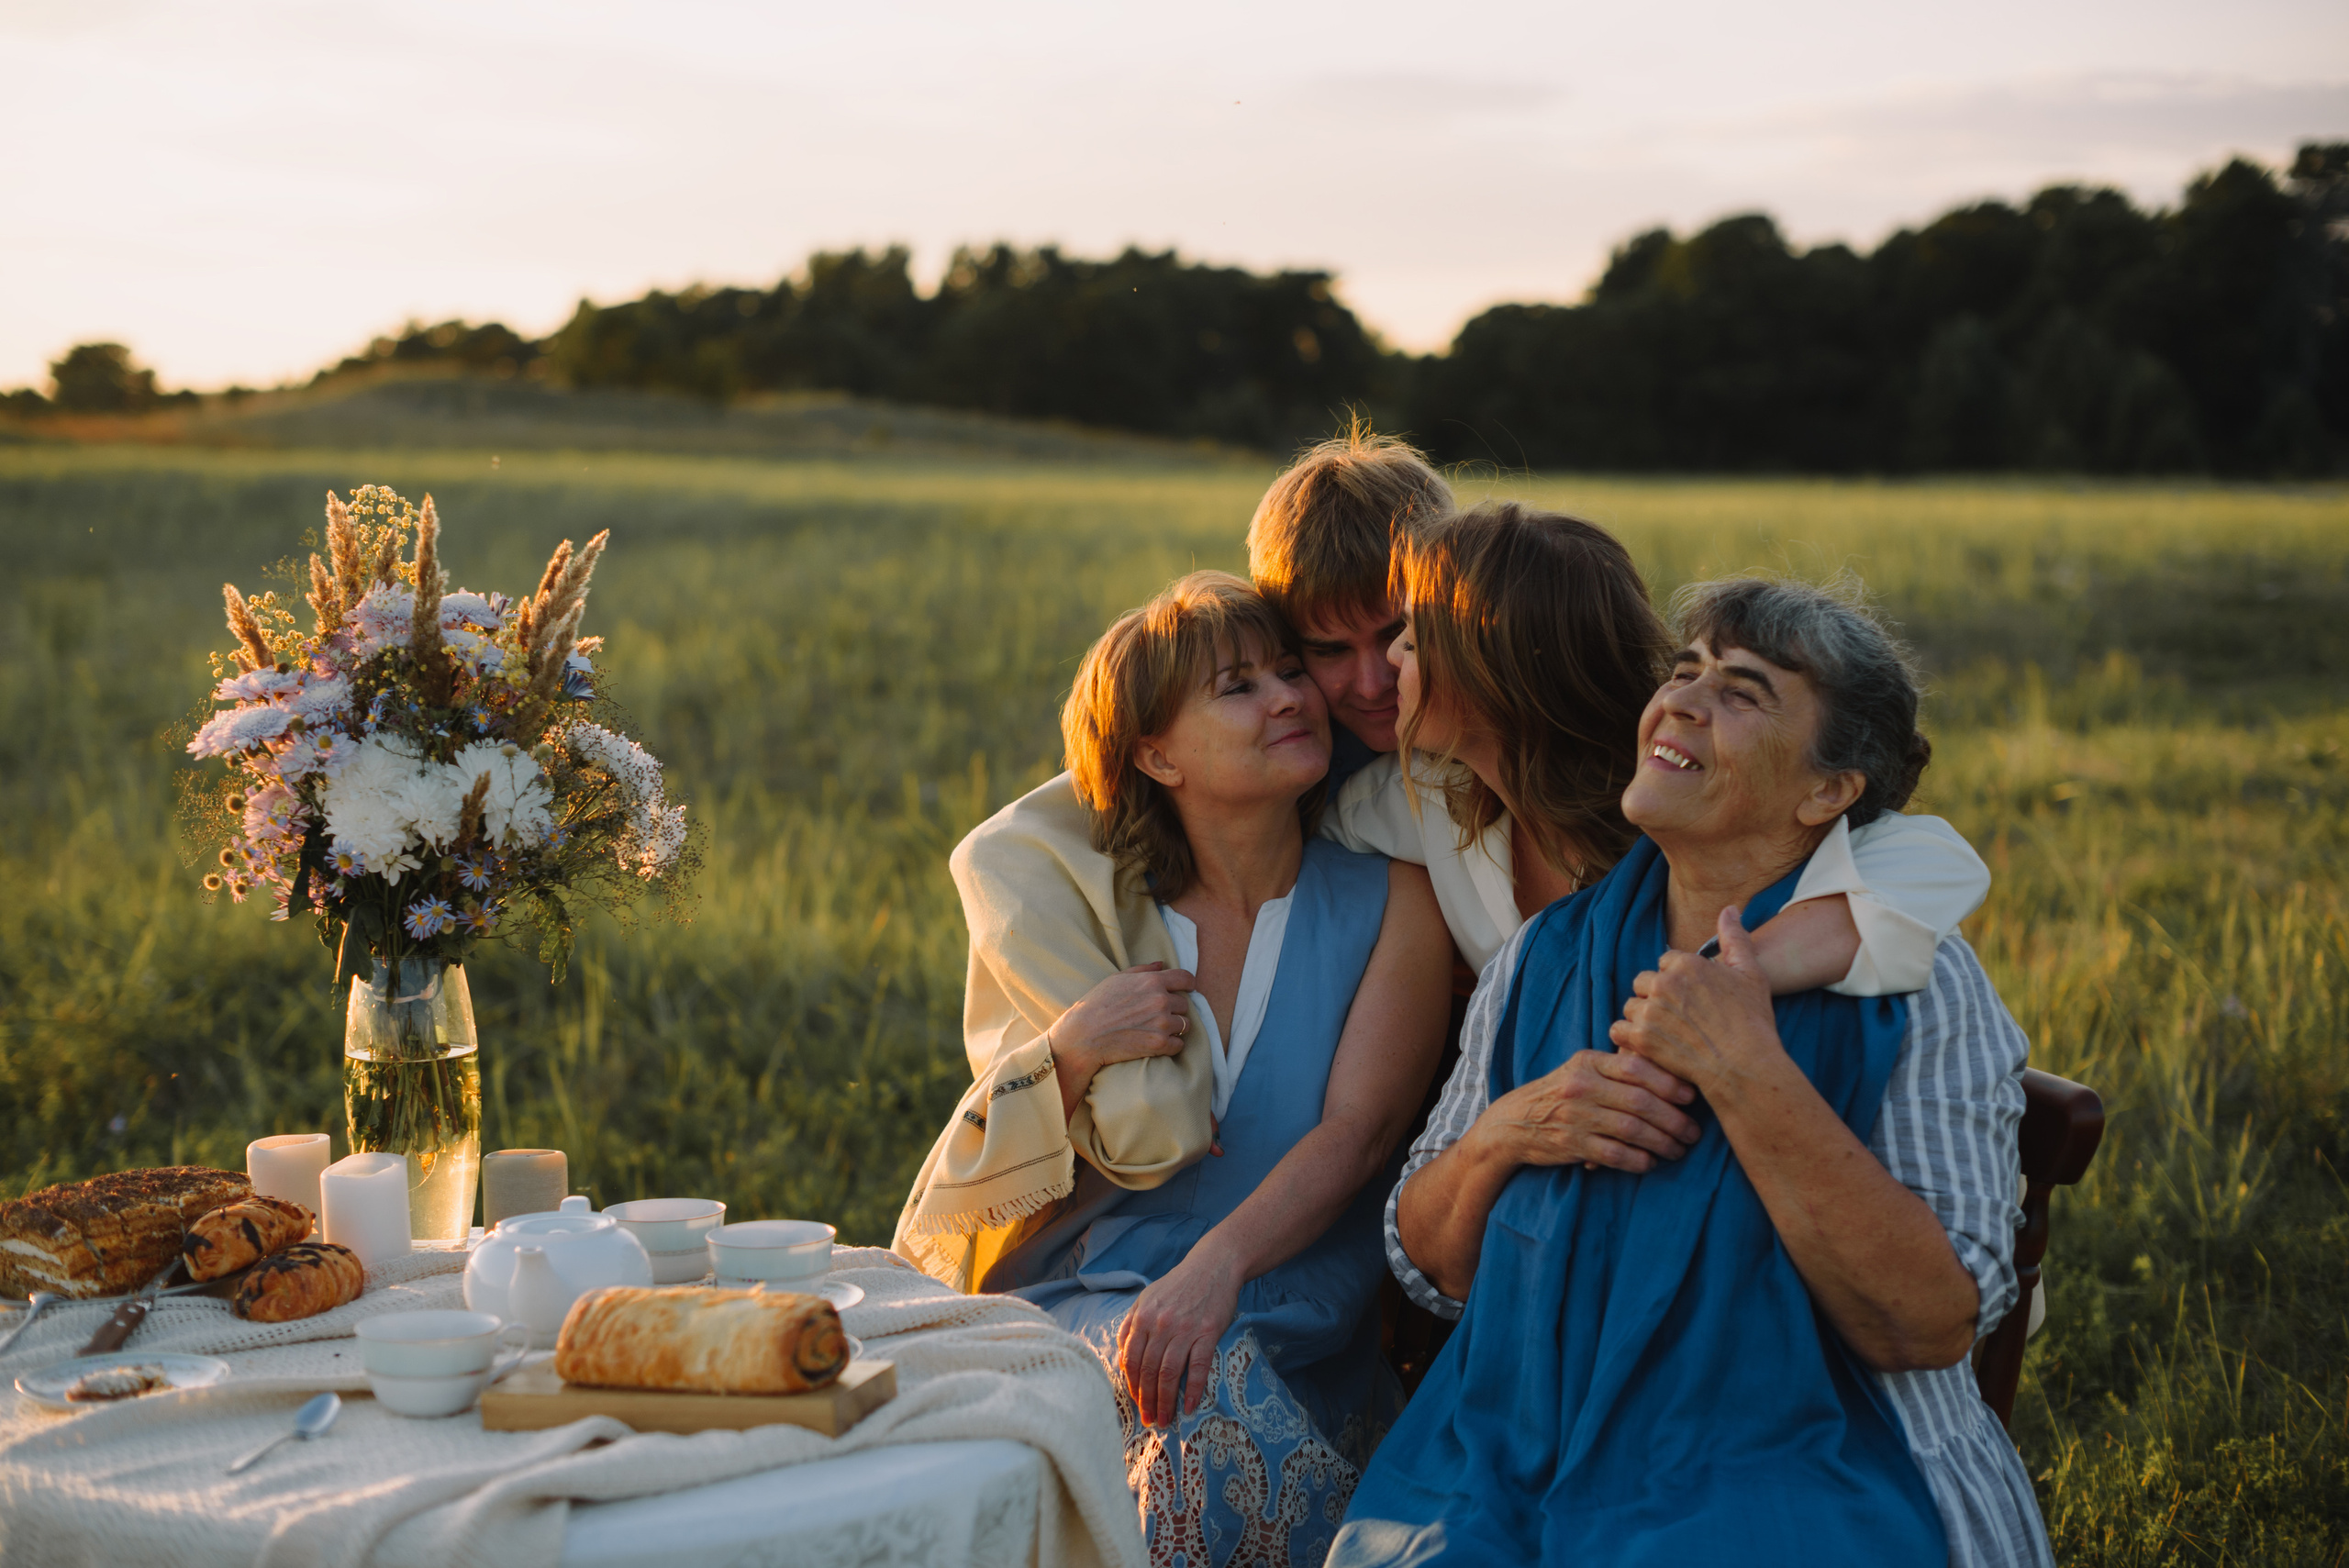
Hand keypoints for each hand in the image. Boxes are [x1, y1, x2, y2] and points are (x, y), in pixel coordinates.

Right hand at [1049, 962, 1195, 1078]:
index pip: (1185, 978)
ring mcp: (1161, 1023)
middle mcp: (1161, 1000)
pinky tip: (1156, 1044)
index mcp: (1152, 981)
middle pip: (1185, 1004)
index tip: (1188, 989)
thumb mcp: (1116, 979)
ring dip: (1175, 1028)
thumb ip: (1142, 970)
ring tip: (1157, 1030)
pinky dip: (1171, 1045)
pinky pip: (1179, 1045)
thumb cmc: (1096, 1005)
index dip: (1189, 984)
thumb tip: (1161, 964)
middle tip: (1158, 1016)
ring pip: (1185, 1025)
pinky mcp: (1159, 1044)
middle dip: (1175, 1009)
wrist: (1083, 1036)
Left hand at [1117, 1244, 1239, 1427]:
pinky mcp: (1207, 1332)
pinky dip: (1192, 1389)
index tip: (1136, 1404)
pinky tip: (1189, 1406)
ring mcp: (1184, 1329)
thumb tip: (1121, 1356)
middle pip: (1148, 1371)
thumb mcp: (1147, 1298)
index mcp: (1142, 1317)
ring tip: (1166, 1419)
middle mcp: (1160, 1325)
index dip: (1131, 1386)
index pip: (1130, 1360)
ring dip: (1166, 1401)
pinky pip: (1198, 1367)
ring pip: (1169, 1373)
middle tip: (1150, 1420)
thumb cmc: (1178, 1285)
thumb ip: (1131, 1325)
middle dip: (1147, 1400)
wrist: (1213, 1266)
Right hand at [1471, 1047, 1700, 1173]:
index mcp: (1588, 1062)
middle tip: (1693, 1132)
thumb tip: (1671, 1074)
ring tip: (1678, 1150)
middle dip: (1674, 1119)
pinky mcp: (1571, 1145)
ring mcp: (1575, 1116)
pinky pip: (1614, 1155)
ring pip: (1632, 1130)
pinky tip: (1651, 1163)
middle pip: (1640, 1101)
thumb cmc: (1560, 1094)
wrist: (1513, 1123)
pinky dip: (1638, 1161)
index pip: (1636, 1067)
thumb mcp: (1582, 1071)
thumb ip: (1617, 1069)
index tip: (1692, 1097)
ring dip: (1662, 1143)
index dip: (1669, 1082)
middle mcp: (1581, 1086)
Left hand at [1611, 905, 1783, 1090]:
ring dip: (1643, 1019)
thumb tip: (1729, 908)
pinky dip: (1629, 1039)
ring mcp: (1651, 1010)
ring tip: (1667, 1035)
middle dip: (1656, 998)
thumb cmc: (1753, 1021)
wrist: (1746, 1067)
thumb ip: (1735, 938)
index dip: (1678, 983)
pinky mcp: (1641, 1038)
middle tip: (1679, 1020)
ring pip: (1632, 1006)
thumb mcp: (1751, 973)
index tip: (1693, 1001)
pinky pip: (1618, 1030)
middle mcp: (1664, 982)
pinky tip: (1648, 1046)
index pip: (1666, 963)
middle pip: (1644, 982)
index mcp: (1686, 963)